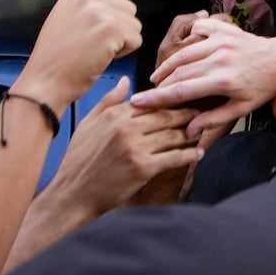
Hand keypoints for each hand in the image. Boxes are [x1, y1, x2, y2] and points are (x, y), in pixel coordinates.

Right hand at [13, 0, 141, 110]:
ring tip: (93, 49)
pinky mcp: (112, 29)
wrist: (45, 81)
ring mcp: (101, 11)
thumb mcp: (62, 13)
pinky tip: (99, 56)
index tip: (83, 30)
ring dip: (120, 41)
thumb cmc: (54, 54)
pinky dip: (122, 53)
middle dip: (116, 28)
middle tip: (89, 42)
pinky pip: (136, 40)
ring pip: (134, 25)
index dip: (105, 18)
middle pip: (127, 9)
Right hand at [40, 77, 200, 217]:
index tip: (188, 99)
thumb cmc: (80, 159)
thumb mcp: (88, 124)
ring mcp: (136, 147)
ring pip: (174, 135)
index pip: (153, 102)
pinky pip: (174, 157)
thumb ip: (110, 100)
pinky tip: (199, 153)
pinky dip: (190, 155)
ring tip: (202, 132)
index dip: (173, 101)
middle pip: (167, 116)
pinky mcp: (143, 167)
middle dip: (188, 114)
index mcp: (115, 114)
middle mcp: (126, 128)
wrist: (72, 194)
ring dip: (191, 134)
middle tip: (203, 113)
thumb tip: (127, 80)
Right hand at [131, 16, 275, 134]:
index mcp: (224, 80)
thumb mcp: (243, 108)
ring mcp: (222, 41)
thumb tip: (188, 129)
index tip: (138, 102)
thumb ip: (214, 118)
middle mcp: (220, 58)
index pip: (182, 90)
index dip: (157, 98)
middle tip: (147, 93)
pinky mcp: (225, 29)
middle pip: (178, 72)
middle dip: (159, 84)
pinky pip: (199, 28)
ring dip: (168, 65)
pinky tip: (184, 51)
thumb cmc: (264, 85)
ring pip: (184, 52)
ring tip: (158, 77)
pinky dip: (188, 37)